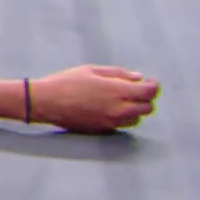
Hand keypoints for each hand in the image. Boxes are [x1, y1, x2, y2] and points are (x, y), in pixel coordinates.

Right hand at [29, 66, 157, 132]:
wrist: (45, 102)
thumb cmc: (65, 82)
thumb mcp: (91, 70)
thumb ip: (117, 74)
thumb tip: (137, 77)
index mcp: (117, 91)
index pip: (149, 92)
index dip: (153, 85)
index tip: (149, 81)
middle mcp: (119, 109)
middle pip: (148, 108)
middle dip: (145, 98)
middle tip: (135, 90)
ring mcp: (112, 121)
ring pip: (137, 118)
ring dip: (135, 109)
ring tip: (121, 100)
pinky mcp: (103, 129)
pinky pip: (123, 124)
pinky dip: (123, 117)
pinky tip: (110, 108)